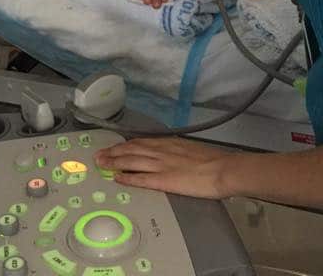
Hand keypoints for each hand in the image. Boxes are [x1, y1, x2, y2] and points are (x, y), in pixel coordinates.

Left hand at [95, 138, 231, 198]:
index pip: (141, 142)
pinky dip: (127, 177)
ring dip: (114, 162)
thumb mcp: (192, 149)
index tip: (114, 147)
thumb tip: (174, 155)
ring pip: (131, 161)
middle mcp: (161, 151)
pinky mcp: (164, 180)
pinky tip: (117, 178)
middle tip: (98, 155)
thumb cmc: (214, 160)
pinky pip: (141, 178)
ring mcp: (161, 165)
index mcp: (169, 143)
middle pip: (131, 150)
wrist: (224, 168)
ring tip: (101, 164)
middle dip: (113, 153)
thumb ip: (179, 151)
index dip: (125, 145)